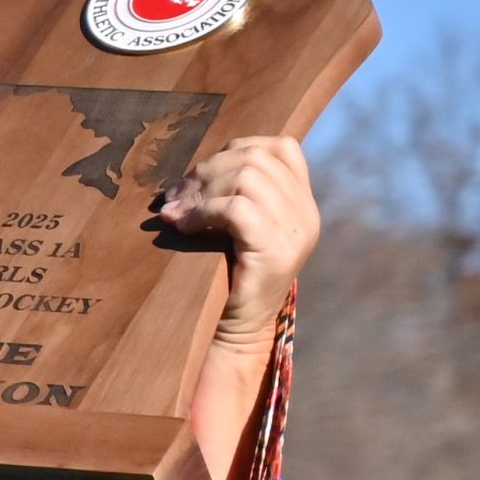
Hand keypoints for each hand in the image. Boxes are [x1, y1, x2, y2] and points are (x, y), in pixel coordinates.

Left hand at [160, 136, 319, 349]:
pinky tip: (181, 225)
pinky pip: (236, 208)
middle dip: (207, 170)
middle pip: (256, 159)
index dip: (236, 149)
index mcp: (302, 203)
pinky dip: (202, 211)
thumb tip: (191, 171)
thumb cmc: (229, 279)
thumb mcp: (237, 230)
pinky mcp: (274, 250)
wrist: (238, 332)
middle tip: (174, 193)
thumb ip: (234, 196)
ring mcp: (295, 231)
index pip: (282, 147)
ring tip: (173, 211)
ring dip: (201, 189)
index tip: (200, 173)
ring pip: (247, 177)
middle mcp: (306, 213)